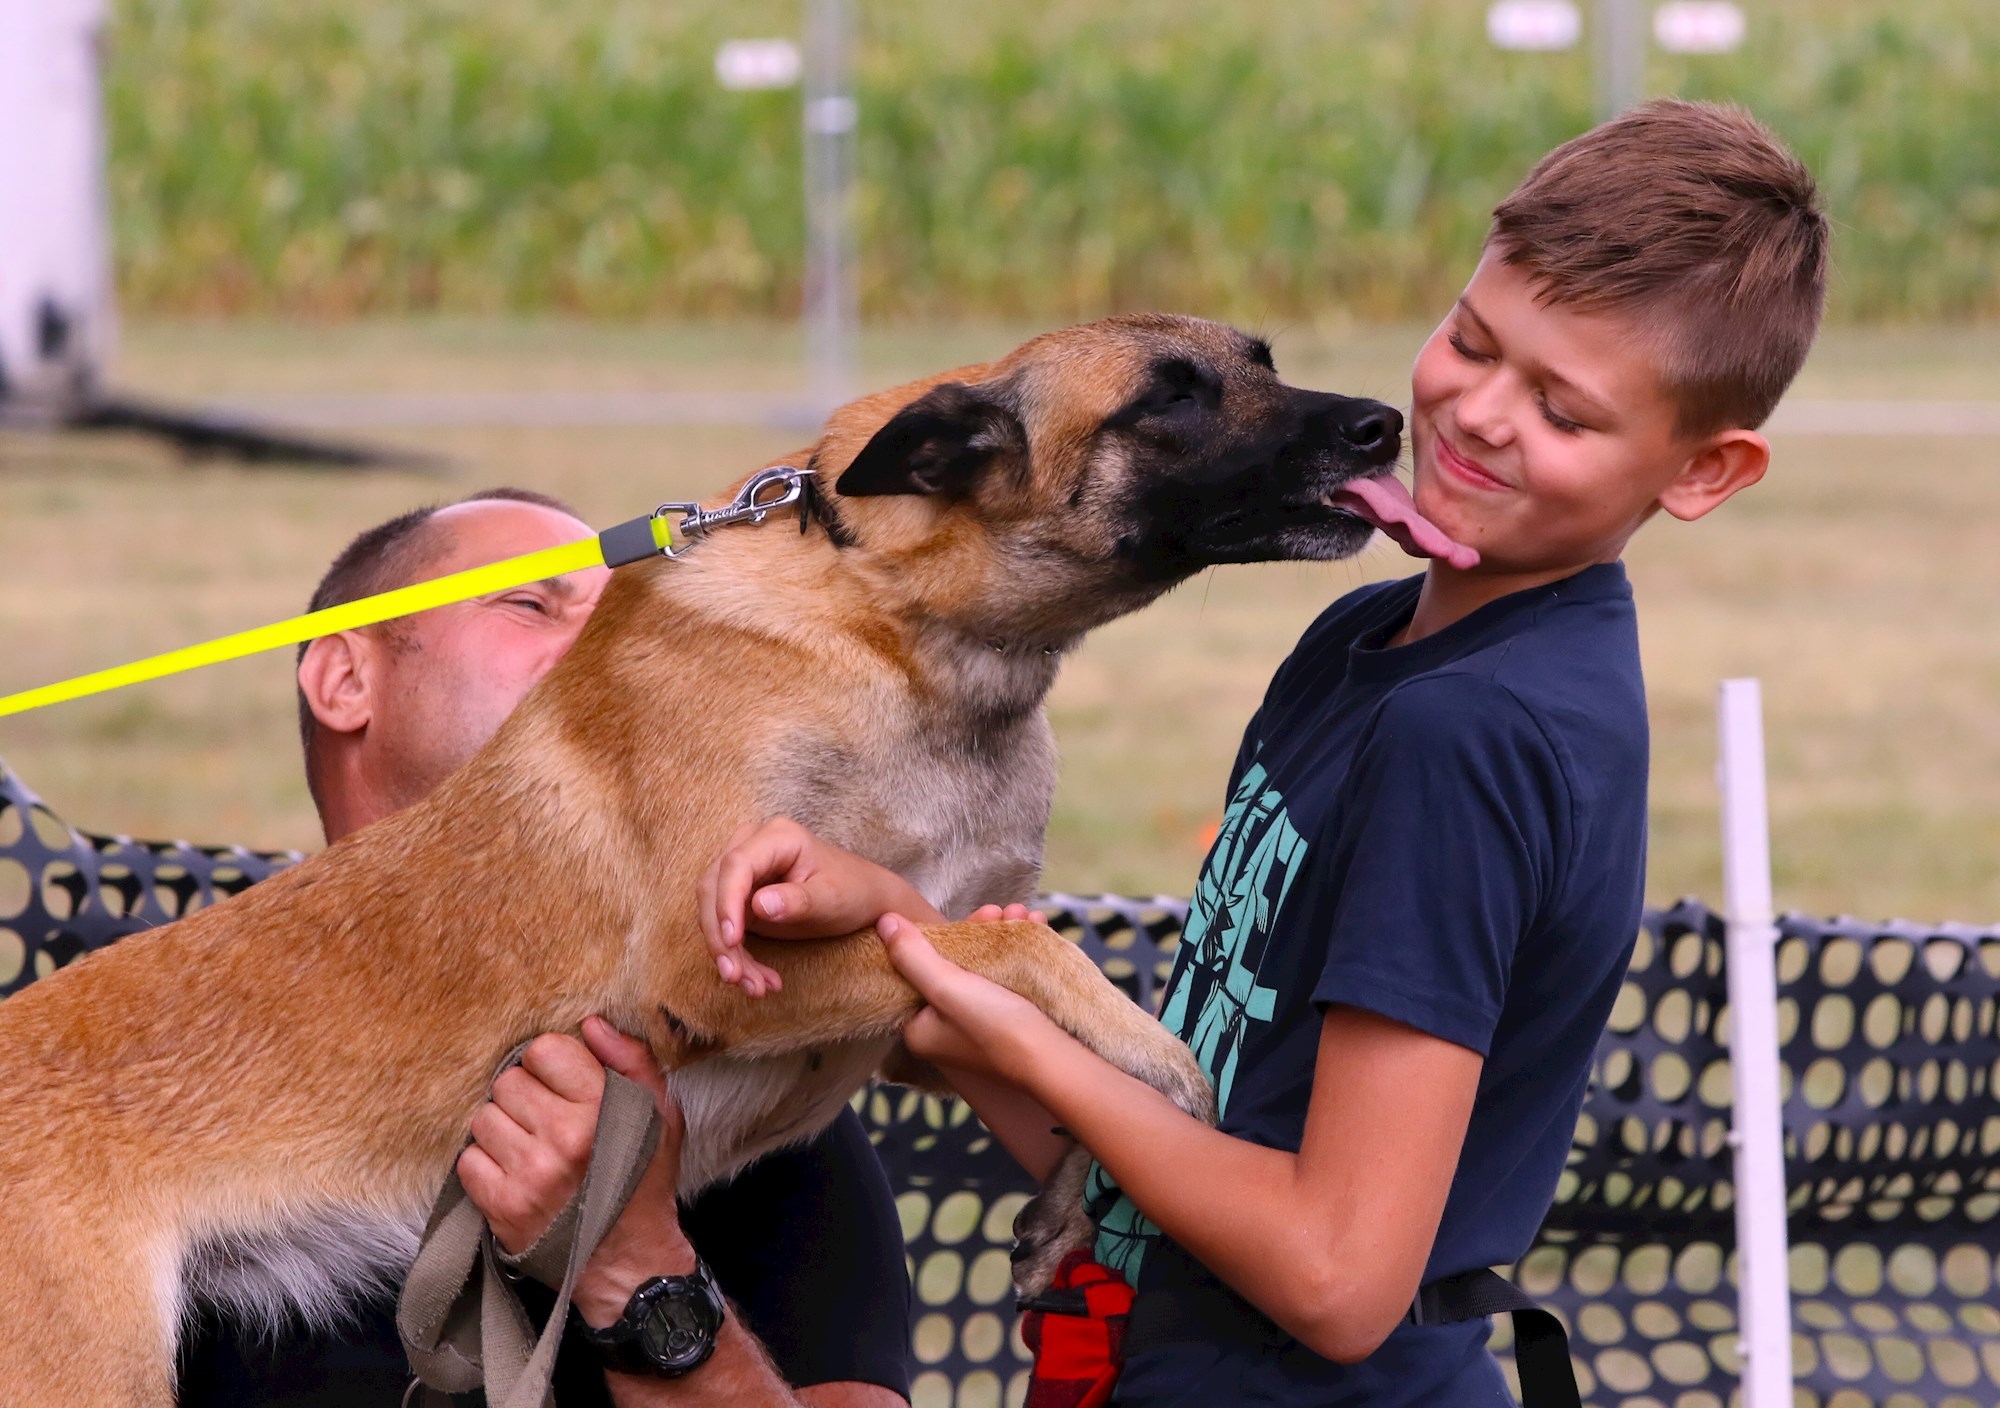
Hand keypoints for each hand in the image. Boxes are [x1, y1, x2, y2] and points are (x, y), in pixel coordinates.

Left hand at [457, 1017, 693, 1321]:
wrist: (629, 1260)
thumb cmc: (644, 1178)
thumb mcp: (659, 1113)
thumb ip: (631, 1060)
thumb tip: (591, 1023)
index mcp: (602, 1106)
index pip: (544, 1050)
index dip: (551, 1065)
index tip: (562, 1085)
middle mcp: (564, 1137)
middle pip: (507, 1082)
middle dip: (524, 1096)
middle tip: (544, 1120)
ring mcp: (530, 1174)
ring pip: (483, 1118)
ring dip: (502, 1130)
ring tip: (529, 1147)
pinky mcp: (503, 1206)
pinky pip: (468, 1160)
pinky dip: (486, 1165)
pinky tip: (514, 1174)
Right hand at [698, 817, 934, 996]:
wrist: (863, 897)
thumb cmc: (852, 892)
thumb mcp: (832, 899)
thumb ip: (798, 901)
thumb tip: (759, 905)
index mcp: (777, 837)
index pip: (736, 865)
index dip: (727, 903)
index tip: (732, 940)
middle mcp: (751, 846)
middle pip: (714, 888)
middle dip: (721, 937)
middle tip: (735, 977)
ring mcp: (742, 870)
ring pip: (712, 910)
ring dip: (726, 952)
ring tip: (753, 987)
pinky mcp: (739, 895)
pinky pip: (723, 925)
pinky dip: (736, 955)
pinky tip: (757, 980)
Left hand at [876, 912, 1062, 1084]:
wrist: (1053, 1060)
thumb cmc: (994, 1027)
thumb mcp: (946, 986)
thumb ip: (912, 954)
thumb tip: (883, 922)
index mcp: (920, 1029)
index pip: (917, 973)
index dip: (938, 938)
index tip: (960, 916)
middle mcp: (945, 1031)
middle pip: (953, 966)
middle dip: (978, 932)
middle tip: (999, 911)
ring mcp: (978, 1026)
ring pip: (983, 967)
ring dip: (1001, 935)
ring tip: (1020, 914)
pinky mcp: (1008, 1021)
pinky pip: (1005, 976)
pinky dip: (1017, 950)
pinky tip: (1033, 926)